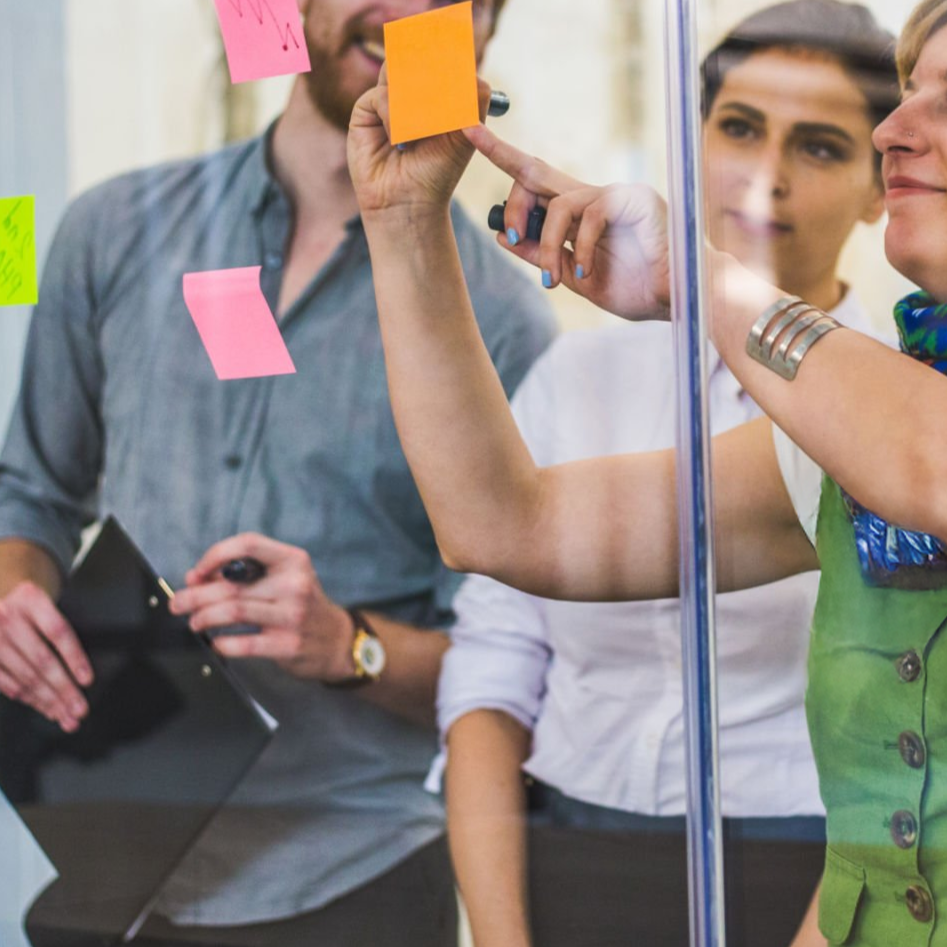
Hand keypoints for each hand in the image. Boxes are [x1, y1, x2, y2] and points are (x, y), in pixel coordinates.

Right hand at [0, 582, 91, 730]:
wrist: (0, 599)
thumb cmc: (30, 606)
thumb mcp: (45, 604)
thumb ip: (59, 628)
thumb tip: (81, 672)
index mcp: (31, 599)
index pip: (58, 631)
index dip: (74, 657)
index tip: (87, 680)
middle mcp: (8, 617)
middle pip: (42, 660)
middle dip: (64, 689)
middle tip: (80, 709)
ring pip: (25, 676)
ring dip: (48, 700)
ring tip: (66, 715)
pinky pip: (7, 684)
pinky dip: (28, 699)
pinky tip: (44, 708)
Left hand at [170, 534, 355, 681]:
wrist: (337, 641)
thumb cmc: (303, 605)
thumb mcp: (285, 578)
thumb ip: (247, 573)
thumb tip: (197, 577)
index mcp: (293, 560)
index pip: (248, 544)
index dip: (215, 555)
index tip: (196, 572)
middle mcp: (295, 584)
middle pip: (232, 584)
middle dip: (195, 595)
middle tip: (177, 603)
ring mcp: (293, 615)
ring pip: (233, 610)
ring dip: (203, 617)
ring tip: (193, 621)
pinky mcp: (288, 644)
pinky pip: (243, 643)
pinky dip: (222, 643)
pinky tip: (216, 642)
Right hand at [348, 66, 491, 218]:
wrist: (411, 201)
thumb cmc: (438, 171)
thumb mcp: (466, 133)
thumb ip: (474, 98)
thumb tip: (469, 69)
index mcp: (434, 93)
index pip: (439, 59)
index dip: (448, 60)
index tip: (458, 69)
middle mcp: (409, 92)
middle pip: (417, 58)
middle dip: (432, 79)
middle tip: (441, 105)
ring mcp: (387, 99)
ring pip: (399, 72)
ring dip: (416, 99)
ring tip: (424, 129)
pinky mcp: (365, 110)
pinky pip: (382, 95)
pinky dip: (396, 117)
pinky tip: (400, 141)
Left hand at [465, 124, 670, 320]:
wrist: (677, 300)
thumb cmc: (633, 288)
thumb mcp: (573, 276)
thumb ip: (542, 255)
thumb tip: (503, 235)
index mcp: (579, 211)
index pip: (535, 179)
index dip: (502, 156)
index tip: (470, 133)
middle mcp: (593, 194)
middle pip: (537, 174)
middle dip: (510, 190)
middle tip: (503, 227)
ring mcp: (614, 193)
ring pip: (558, 205)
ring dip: (548, 247)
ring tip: (554, 279)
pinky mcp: (633, 198)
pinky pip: (590, 216)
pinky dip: (581, 248)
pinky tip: (584, 271)